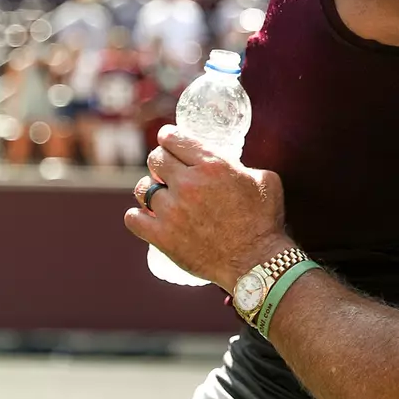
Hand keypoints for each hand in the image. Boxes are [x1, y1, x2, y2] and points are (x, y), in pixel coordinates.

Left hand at [124, 125, 292, 291]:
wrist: (256, 261)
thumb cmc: (264, 221)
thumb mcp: (265, 181)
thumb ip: (242, 167)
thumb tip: (229, 166)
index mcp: (213, 165)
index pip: (174, 139)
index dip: (168, 137)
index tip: (167, 139)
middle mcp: (188, 184)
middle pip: (155, 160)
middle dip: (160, 161)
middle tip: (167, 169)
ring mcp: (172, 211)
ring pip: (142, 188)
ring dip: (149, 188)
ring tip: (159, 195)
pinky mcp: (163, 237)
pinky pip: (133, 219)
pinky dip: (137, 216)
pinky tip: (144, 216)